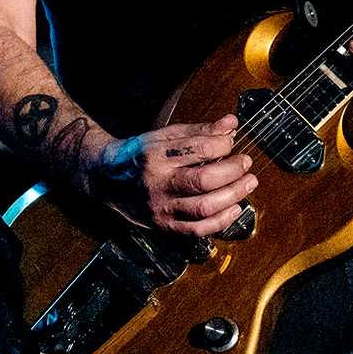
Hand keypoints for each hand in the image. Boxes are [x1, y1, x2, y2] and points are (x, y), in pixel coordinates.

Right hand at [86, 115, 255, 236]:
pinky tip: (234, 208)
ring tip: (247, 183)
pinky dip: (221, 221)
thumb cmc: (136, 155)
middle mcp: (157, 182)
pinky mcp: (163, 225)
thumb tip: (230, 124)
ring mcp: (160, 207)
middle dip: (233, 171)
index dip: (223, 144)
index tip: (231, 141)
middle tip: (246, 163)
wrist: (105, 178)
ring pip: (204, 207)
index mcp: (155, 155)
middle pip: (204, 180)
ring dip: (234, 195)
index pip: (198, 149)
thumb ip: (199, 131)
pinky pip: (197, 229)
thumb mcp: (163, 136)